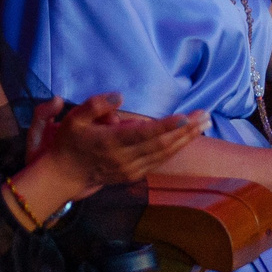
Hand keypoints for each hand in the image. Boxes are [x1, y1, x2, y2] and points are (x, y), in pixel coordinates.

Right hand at [32, 94, 206, 193]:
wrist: (66, 173)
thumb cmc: (70, 141)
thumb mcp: (74, 118)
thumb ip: (96, 105)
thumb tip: (120, 96)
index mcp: (110, 142)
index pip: (144, 133)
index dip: (166, 126)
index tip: (185, 116)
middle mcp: (125, 158)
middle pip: (162, 144)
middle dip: (186, 130)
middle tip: (204, 115)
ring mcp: (132, 169)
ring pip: (165, 154)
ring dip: (186, 140)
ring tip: (203, 125)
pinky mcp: (135, 174)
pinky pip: (160, 161)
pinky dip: (175, 149)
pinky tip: (185, 139)